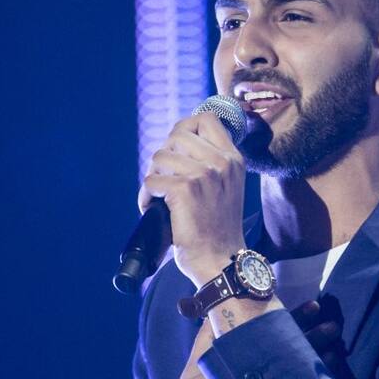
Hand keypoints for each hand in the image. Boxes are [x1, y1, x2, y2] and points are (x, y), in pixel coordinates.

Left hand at [138, 112, 246, 285]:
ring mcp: (204, 174)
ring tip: (159, 196)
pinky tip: (153, 208)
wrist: (220, 259)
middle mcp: (221, 162)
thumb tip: (176, 139)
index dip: (185, 128)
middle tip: (164, 178)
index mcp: (233, 159)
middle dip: (164, 156)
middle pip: (177, 135)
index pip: (206, 119)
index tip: (177, 147)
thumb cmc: (217, 226)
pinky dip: (146, 196)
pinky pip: (151, 181)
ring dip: (153, 177)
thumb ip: (211, 162)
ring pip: (160, 157)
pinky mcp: (185, 190)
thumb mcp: (226, 186)